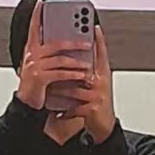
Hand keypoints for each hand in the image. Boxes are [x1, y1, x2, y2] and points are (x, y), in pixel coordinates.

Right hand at [16, 0, 92, 110]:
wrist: (26, 105)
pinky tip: (82, 75)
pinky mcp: (40, 78)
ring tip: (88, 64)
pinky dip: (73, 75)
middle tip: (88, 41)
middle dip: (74, 42)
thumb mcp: (39, 67)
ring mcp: (35, 66)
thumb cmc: (35, 86)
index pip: (33, 28)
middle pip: (55, 43)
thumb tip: (66, 45)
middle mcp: (32, 56)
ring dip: (77, 62)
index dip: (36, 15)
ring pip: (60, 59)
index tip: (41, 4)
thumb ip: (47, 55)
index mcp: (31, 50)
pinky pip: (60, 73)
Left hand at [60, 26, 115, 144]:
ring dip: (60, 91)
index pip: (101, 53)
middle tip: (55, 60)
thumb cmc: (96, 105)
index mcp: (102, 75)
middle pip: (84, 69)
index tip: (94, 27)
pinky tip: (57, 112)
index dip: (98, 40)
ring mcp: (98, 96)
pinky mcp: (92, 109)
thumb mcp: (93, 86)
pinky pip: (73, 107)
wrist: (104, 127)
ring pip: (74, 89)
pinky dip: (64, 110)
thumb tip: (73, 59)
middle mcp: (102, 83)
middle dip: (68, 67)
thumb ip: (86, 72)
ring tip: (49, 91)